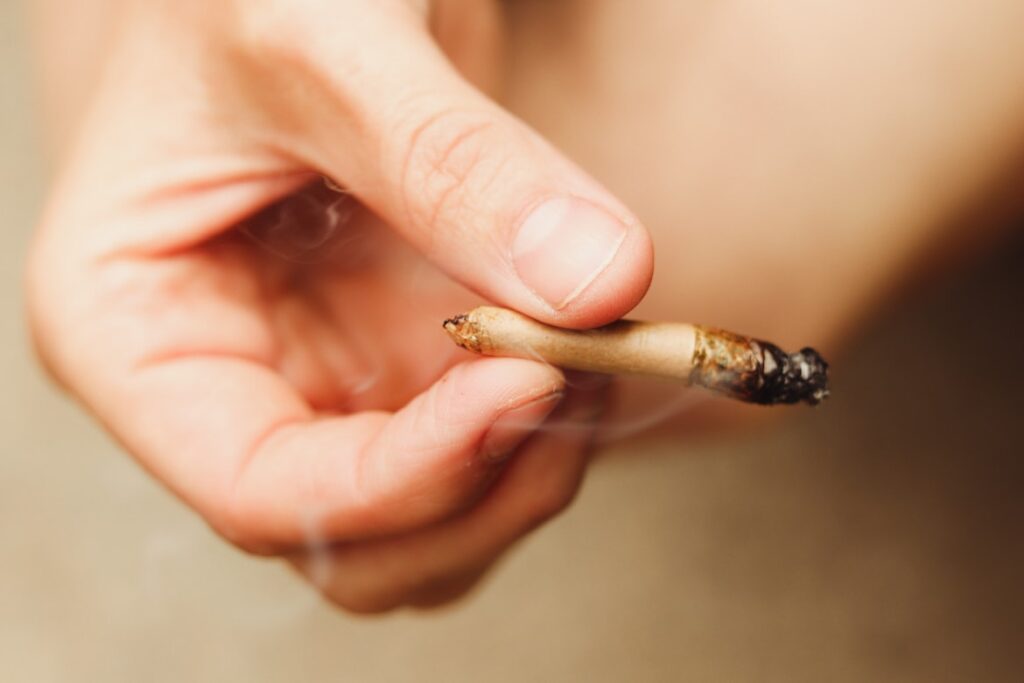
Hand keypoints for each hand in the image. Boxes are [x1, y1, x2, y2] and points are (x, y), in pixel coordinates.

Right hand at [27, 0, 652, 612]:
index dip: (405, 474)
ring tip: (594, 348)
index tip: (530, 383)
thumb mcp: (323, 42)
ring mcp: (325, 381)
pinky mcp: (402, 358)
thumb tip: (597, 283)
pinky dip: (554, 424)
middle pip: (359, 541)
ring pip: (435, 521)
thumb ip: (453, 164)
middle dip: (480, 490)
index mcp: (136, 336)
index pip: (262, 490)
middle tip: (576, 374)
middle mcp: (232, 385)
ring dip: (530, 469)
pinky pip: (485, 452)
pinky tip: (590, 339)